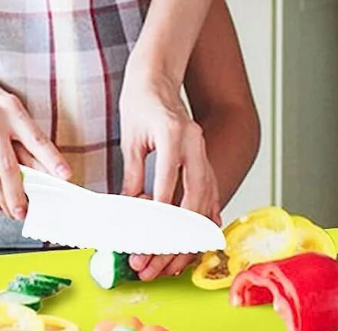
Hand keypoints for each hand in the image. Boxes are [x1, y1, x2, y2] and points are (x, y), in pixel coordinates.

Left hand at [119, 66, 220, 277]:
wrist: (158, 75)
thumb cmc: (140, 100)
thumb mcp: (131, 138)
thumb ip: (132, 176)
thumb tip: (127, 211)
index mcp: (176, 137)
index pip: (168, 191)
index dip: (155, 223)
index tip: (142, 245)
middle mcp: (196, 146)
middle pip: (193, 204)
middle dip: (175, 239)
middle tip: (154, 262)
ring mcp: (205, 152)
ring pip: (206, 203)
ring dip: (190, 236)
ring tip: (170, 261)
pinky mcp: (205, 158)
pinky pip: (210, 195)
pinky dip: (202, 220)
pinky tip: (193, 241)